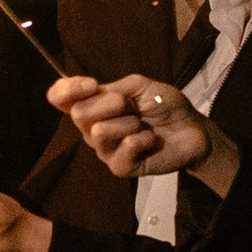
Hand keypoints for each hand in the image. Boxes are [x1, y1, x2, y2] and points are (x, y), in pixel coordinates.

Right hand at [46, 70, 213, 181]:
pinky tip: (150, 141)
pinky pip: (123, 148)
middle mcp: (92, 128)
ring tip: (143, 126)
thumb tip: (90, 90)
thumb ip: (111, 87)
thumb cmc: (165, 106)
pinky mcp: (119, 167)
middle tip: (132, 106)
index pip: (59, 98)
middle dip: (110, 104)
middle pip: (78, 114)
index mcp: (93, 105)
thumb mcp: (138, 86)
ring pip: (98, 132)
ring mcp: (104, 150)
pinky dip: (142, 139)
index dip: (67, 90)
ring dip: (128, 122)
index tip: (90, 84)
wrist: (192, 130)